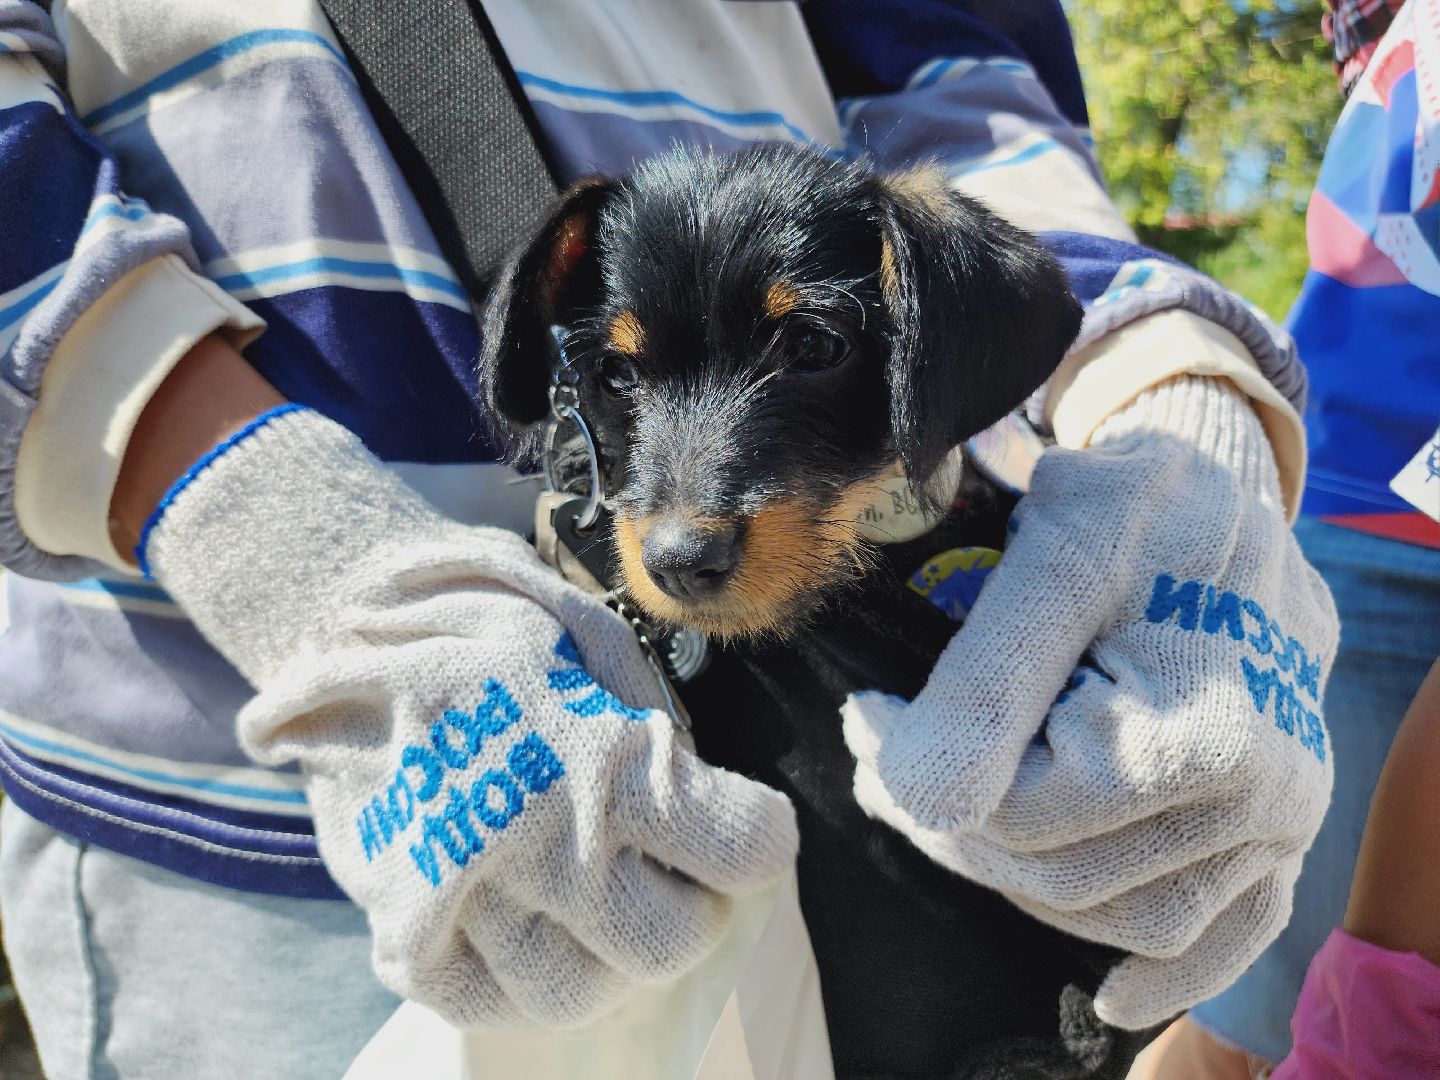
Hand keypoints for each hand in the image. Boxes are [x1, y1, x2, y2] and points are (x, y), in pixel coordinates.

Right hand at [144, 407, 797, 1026]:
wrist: (337, 622)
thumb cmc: (483, 621)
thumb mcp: (590, 634)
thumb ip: (657, 717)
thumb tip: (700, 792)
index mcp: (607, 761)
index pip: (746, 851)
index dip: (754, 837)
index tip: (736, 826)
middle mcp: (544, 843)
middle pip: (669, 943)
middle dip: (688, 908)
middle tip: (664, 867)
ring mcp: (467, 897)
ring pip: (577, 990)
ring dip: (604, 954)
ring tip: (594, 901)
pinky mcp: (402, 927)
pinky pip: (483, 1002)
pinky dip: (512, 976)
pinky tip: (522, 922)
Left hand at [843, 376, 1337, 1028]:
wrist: (1229, 497)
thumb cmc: (1139, 508)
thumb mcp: (1055, 554)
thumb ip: (986, 681)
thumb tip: (913, 795)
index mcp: (1202, 731)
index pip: (1019, 815)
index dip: (915, 776)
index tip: (866, 719)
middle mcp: (1259, 795)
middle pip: (1060, 874)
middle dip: (948, 824)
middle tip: (881, 757)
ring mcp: (1275, 823)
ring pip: (1120, 915)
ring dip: (1018, 880)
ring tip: (951, 814)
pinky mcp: (1276, 831)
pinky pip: (1227, 933)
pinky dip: (1168, 973)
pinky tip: (1108, 995)